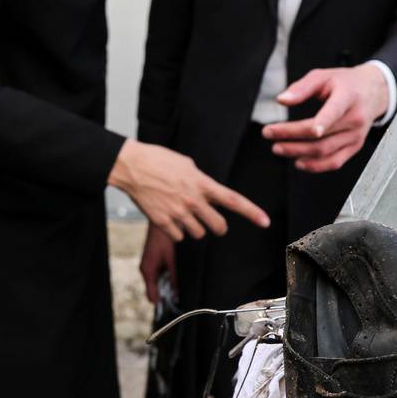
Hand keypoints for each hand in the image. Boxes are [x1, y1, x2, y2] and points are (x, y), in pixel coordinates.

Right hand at [109, 140, 269, 241]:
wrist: (131, 166)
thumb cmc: (158, 160)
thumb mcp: (186, 164)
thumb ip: (201, 181)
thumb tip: (209, 192)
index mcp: (201, 183)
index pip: (233, 200)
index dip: (252, 212)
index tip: (265, 222)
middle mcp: (193, 200)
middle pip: (218, 226)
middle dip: (218, 227)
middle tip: (213, 223)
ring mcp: (178, 213)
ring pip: (198, 234)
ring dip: (194, 228)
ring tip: (182, 214)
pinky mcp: (163, 222)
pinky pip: (179, 237)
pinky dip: (176, 231)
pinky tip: (168, 217)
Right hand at [140, 224, 176, 305]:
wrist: (164, 221)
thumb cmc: (165, 237)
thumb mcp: (172, 260)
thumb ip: (174, 277)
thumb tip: (177, 294)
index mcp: (147, 271)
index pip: (152, 296)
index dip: (163, 301)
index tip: (175, 304)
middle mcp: (147, 269)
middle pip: (157, 290)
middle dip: (168, 292)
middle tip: (181, 290)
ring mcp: (151, 265)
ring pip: (160, 282)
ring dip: (170, 282)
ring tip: (180, 277)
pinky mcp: (155, 260)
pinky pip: (162, 273)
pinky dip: (170, 275)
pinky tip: (177, 270)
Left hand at [259, 63, 390, 172]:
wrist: (373, 92)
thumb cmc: (345, 83)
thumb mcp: (324, 76)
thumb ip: (302, 87)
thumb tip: (282, 100)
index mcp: (348, 97)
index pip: (334, 112)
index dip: (321, 123)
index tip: (306, 130)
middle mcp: (355, 119)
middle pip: (321, 135)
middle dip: (292, 137)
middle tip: (269, 134)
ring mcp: (356, 136)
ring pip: (325, 151)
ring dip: (298, 152)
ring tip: (278, 148)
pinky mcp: (355, 147)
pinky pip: (334, 162)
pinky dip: (315, 166)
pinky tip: (298, 162)